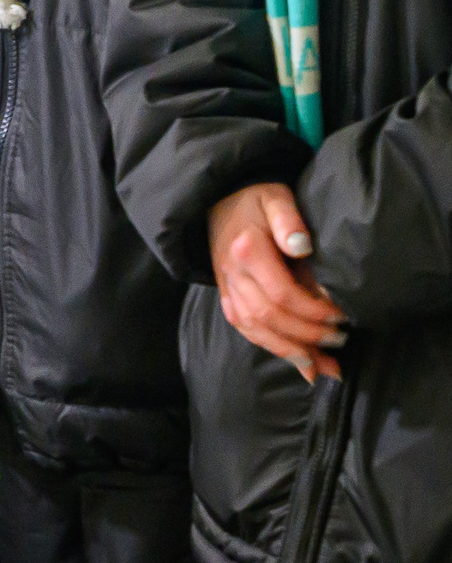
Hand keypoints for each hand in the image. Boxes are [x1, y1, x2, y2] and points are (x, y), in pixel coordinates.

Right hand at [208, 182, 346, 381]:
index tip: (342, 317)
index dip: (313, 311)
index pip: (281, 293)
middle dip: (306, 335)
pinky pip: (243, 326)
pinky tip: (295, 358)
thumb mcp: (276, 198)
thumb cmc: (256, 198)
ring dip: (288, 350)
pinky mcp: (226, 293)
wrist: (219, 197)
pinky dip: (269, 345)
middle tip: (340, 341)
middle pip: (268, 316)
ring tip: (321, 365)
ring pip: (253, 328)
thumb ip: (288, 220)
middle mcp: (232, 272)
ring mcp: (226, 285)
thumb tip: (302, 246)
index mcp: (247, 250)